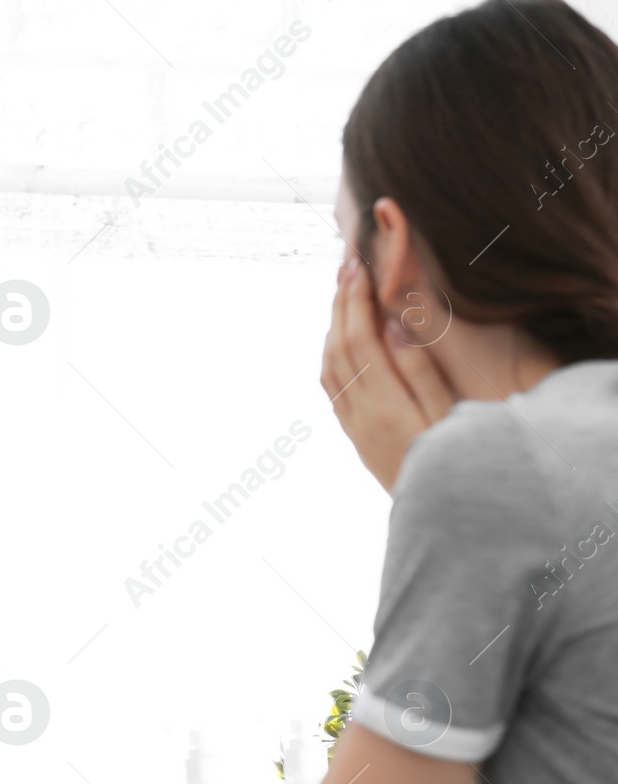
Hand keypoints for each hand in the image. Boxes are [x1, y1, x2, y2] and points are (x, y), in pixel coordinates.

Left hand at [320, 256, 455, 492]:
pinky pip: (331, 388)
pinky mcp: (354, 436)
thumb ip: (420, 369)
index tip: (357, 267)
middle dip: (340, 303)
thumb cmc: (454, 461)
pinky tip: (338, 341)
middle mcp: (361, 411)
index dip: (355, 300)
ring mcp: (353, 425)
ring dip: (332, 326)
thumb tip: (394, 325)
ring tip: (341, 293)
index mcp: (385, 401)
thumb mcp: (448, 413)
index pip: (360, 338)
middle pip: (339, 346)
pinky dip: (330, 355)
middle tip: (345, 266)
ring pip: (329, 365)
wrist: (439, 516)